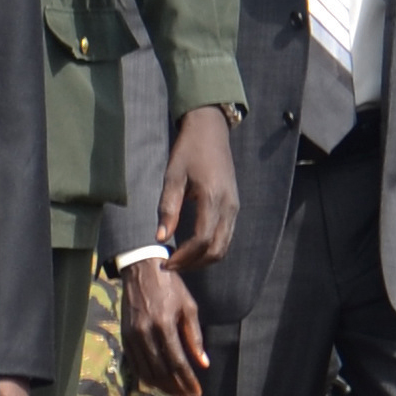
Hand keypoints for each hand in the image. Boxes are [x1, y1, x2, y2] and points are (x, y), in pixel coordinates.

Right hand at [120, 256, 207, 395]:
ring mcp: (132, 335)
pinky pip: (135, 364)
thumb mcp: (189, 307)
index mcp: (163, 324)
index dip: (188, 381)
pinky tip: (159, 383)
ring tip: (176, 394)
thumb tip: (203, 364)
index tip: (197, 393)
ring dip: (162, 387)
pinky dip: (147, 377)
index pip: (177, 362)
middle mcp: (145, 332)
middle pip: (161, 371)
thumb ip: (194, 337)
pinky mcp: (124, 336)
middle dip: (176, 388)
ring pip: (146, 371)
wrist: (141, 270)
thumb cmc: (170, 286)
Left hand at [155, 106, 241, 268]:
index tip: (166, 263)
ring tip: (180, 259)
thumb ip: (168, 208)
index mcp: (213, 198)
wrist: (211, 131)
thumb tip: (160, 238)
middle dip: (194, 263)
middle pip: (217, 250)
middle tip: (172, 265)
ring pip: (224, 246)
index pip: (202, 241)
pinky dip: (211, 248)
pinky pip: (226, 236)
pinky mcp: (234, 206)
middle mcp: (229, 206)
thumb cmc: (188, 151)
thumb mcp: (173, 177)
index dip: (184, 257)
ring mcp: (234, 207)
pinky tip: (192, 247)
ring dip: (203, 259)